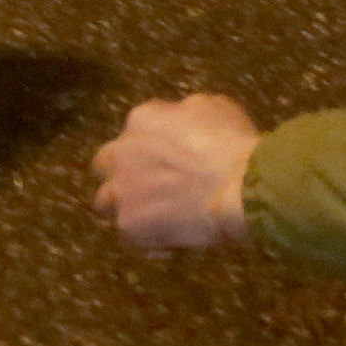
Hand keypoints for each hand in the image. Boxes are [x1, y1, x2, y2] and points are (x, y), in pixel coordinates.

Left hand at [92, 93, 262, 250]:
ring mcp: (122, 190)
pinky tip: (170, 239)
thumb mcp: (211, 107)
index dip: (148, 149)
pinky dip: (147, 238)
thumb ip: (184, 112)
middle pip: (104, 164)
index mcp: (141, 120)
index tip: (167, 161)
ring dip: (125, 206)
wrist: (240, 187)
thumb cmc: (232, 144)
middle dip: (120, 174)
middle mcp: (122, 152)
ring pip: (104, 201)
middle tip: (147, 186)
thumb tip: (181, 121)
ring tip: (152, 217)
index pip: (131, 134)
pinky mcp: (130, 224)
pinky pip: (130, 235)